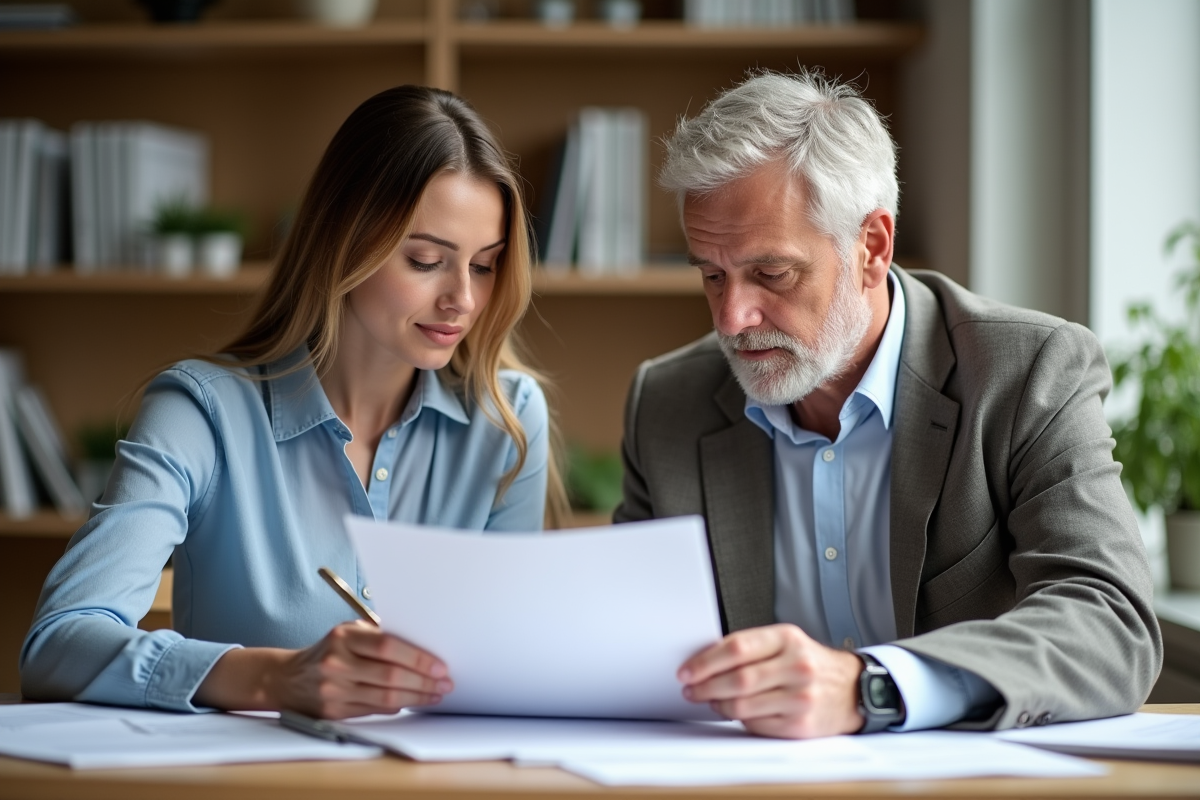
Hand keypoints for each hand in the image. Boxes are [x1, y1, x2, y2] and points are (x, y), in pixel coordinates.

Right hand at [195, 621, 452, 718]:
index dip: (418, 658)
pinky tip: (412, 702)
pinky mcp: (333, 712)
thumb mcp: (349, 633)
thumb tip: (423, 650)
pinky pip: (374, 710)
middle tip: (445, 683)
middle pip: (390, 675)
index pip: (388, 646)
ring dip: (416, 697)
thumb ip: (379, 637)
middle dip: (424, 681)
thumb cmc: (329, 650)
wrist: (287, 678)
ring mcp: (334, 690)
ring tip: (435, 694)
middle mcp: (336, 663)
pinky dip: (397, 706)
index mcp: (343, 637)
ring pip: (385, 698)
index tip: (440, 666)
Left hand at [678, 623, 862, 738]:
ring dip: (718, 704)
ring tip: (710, 700)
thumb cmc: (810, 663)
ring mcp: (800, 697)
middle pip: (737, 679)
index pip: (737, 648)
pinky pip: (757, 725)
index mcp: (787, 638)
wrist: (853, 689)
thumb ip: (751, 647)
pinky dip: (740, 719)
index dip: (705, 661)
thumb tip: (705, 659)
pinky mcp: (800, 724)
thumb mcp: (786, 642)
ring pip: (743, 706)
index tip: (687, 670)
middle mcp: (797, 666)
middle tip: (690, 689)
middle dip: (705, 686)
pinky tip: (735, 712)